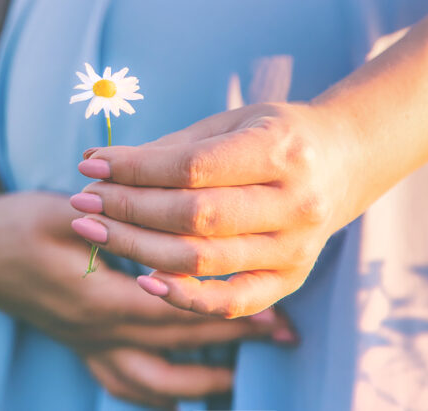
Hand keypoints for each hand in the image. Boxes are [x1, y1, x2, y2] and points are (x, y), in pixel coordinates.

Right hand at [0, 191, 296, 404]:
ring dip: (200, 382)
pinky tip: (187, 392)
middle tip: (281, 334)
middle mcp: (97, 332)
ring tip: (240, 376)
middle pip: (177, 348)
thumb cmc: (15, 224)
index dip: (226, 310)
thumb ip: (106, 215)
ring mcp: (89, 345)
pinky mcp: (82, 346)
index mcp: (97, 298)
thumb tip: (154, 209)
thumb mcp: (55, 210)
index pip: (176, 311)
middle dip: (232, 341)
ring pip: (152, 383)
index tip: (272, 308)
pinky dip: (160, 394)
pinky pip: (125, 384)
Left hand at [69, 102, 359, 317]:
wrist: (344, 162)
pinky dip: (184, 297)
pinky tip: (143, 280)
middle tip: (83, 200)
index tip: (90, 166)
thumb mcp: (228, 124)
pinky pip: (231, 302)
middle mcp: (294, 203)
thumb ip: (167, 148)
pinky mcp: (290, 280)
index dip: (135, 170)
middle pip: (194, 216)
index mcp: (279, 152)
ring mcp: (295, 248)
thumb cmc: (271, 136)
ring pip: (203, 259)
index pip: (192, 168)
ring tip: (95, 230)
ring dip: (138, 247)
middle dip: (128, 209)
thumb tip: (95, 162)